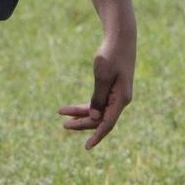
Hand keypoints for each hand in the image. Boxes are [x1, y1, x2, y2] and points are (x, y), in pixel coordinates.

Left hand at [59, 29, 135, 148]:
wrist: (120, 38)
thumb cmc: (111, 55)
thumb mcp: (102, 76)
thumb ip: (98, 98)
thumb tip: (94, 118)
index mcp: (121, 99)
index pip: (108, 124)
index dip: (97, 136)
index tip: (86, 147)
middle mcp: (121, 100)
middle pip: (101, 119)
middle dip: (82, 123)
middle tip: (63, 125)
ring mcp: (117, 94)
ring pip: (98, 111)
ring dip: (81, 113)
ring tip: (62, 113)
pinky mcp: (112, 88)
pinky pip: (98, 102)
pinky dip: (86, 106)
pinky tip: (73, 108)